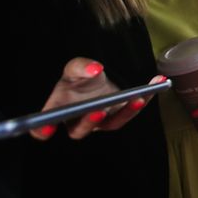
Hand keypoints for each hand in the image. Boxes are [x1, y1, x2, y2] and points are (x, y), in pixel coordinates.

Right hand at [33, 58, 162, 140]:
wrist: (99, 76)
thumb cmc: (80, 77)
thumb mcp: (75, 67)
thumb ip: (80, 67)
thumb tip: (95, 69)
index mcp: (58, 111)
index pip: (42, 129)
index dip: (42, 130)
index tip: (47, 126)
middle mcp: (77, 121)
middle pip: (79, 130)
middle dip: (89, 122)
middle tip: (98, 110)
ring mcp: (100, 123)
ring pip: (111, 124)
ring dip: (125, 113)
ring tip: (136, 98)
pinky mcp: (119, 117)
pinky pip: (131, 112)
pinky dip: (144, 99)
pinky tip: (155, 83)